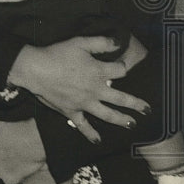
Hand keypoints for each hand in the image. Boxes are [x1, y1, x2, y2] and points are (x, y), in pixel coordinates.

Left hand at [0, 111, 44, 183]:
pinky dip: (15, 173)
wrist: (39, 137)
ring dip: (7, 163)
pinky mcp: (8, 179)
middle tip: (13, 144)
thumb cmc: (20, 123)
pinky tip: (23, 164)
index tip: (6, 136)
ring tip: (20, 153)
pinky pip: (10, 177)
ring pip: (0, 167)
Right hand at [6, 36, 151, 141]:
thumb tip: (119, 42)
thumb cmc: (59, 54)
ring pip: (107, 114)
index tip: (123, 66)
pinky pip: (83, 125)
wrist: (36, 70)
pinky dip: (91, 134)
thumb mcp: (82, 42)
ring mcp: (84, 103)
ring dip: (121, 120)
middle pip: (121, 98)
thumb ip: (102, 42)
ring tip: (132, 124)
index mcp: (99, 72)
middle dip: (135, 104)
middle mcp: (96, 90)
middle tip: (147, 110)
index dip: (123, 67)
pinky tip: (98, 141)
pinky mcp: (72, 112)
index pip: (120, 71)